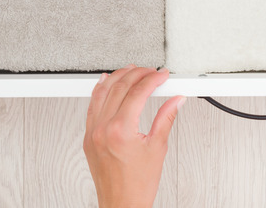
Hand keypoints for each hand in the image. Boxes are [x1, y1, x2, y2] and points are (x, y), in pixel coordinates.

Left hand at [83, 65, 184, 207]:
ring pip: (101, 92)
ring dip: (117, 77)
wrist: (122, 205)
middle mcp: (103, 129)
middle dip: (137, 74)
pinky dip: (100, 91)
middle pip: (119, 88)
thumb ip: (166, 118)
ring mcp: (92, 132)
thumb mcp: (158, 148)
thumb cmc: (138, 185)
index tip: (162, 76)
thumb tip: (176, 100)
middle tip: (151, 72)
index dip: (152, 79)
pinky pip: (92, 106)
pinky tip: (106, 83)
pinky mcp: (88, 137)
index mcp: (121, 131)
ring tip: (131, 70)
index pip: (137, 93)